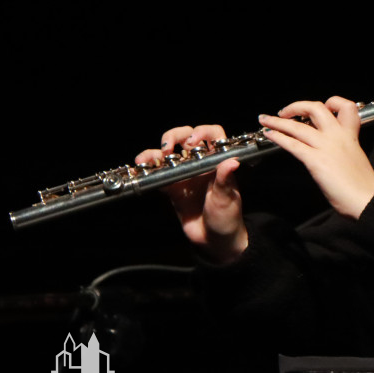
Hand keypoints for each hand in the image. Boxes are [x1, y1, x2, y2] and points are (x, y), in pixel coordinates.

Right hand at [135, 124, 247, 264]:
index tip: (193, 142)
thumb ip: (225, 180)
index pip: (213, 135)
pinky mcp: (172, 187)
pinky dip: (148, 167)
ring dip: (157, 150)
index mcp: (217, 161)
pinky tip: (142, 166)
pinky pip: (158, 172)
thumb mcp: (227, 199)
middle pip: (186, 137)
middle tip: (168, 148)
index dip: (202, 132)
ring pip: (169, 153)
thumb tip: (232, 162)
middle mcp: (200, 163)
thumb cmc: (227, 217)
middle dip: (175, 136)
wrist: (214, 240)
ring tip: (153, 158)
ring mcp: (185, 174)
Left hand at [258, 96, 373, 219]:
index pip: (346, 107)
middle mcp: (338, 136)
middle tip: (286, 111)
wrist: (368, 200)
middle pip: (316, 108)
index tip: (323, 107)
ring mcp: (326, 147)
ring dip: (278, 120)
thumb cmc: (364, 187)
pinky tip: (270, 134)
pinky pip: (293, 144)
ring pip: (297, 126)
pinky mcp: (316, 160)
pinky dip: (278, 137)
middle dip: (298, 106)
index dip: (333, 102)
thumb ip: (342, 151)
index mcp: (351, 136)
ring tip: (265, 119)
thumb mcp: (355, 160)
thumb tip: (329, 153)